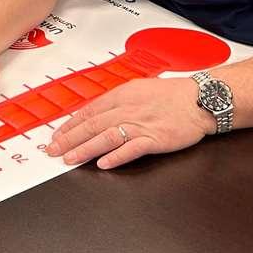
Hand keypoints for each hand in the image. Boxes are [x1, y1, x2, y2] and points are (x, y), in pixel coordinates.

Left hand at [45, 79, 215, 169]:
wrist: (200, 99)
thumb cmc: (172, 95)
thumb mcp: (139, 90)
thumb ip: (118, 101)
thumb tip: (97, 113)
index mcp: (123, 95)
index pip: (89, 111)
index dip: (70, 125)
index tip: (57, 136)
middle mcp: (128, 108)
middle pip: (92, 124)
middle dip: (70, 139)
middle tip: (53, 150)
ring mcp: (142, 124)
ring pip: (107, 136)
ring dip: (85, 149)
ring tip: (70, 158)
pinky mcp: (155, 138)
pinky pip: (132, 148)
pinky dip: (117, 156)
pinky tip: (103, 163)